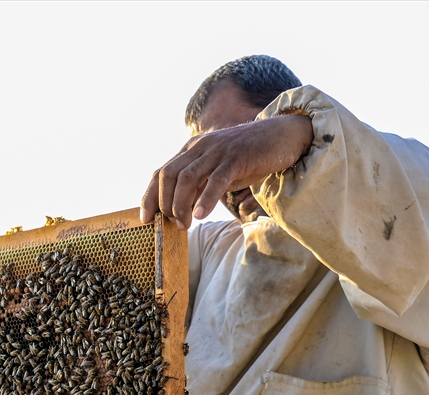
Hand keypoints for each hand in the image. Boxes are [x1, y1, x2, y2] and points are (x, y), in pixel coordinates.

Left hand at [140, 113, 313, 228]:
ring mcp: (217, 150)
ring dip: (181, 205)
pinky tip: (201, 215)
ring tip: (186, 224)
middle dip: (165, 204)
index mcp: (191, 150)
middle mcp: (199, 147)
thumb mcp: (217, 172)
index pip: (160, 172)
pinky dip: (205, 199)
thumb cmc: (248, 158)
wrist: (282, 136)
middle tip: (173, 224)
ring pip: (187, 178)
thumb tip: (181, 210)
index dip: (149, 196)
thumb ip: (198, 186)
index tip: (145, 219)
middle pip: (168, 176)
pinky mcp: (236, 156)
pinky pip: (215, 179)